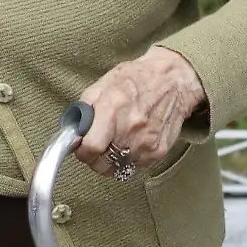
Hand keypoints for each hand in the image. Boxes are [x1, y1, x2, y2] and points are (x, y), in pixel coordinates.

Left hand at [74, 46, 206, 175]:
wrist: (173, 80)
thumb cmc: (135, 79)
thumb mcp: (102, 85)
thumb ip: (84, 109)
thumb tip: (73, 133)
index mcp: (113, 109)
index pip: (91, 147)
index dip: (82, 151)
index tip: (81, 148)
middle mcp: (131, 129)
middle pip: (102, 163)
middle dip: (93, 159)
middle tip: (95, 147)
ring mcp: (147, 142)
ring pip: (117, 168)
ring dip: (111, 159)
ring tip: (115, 140)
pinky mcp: (158, 151)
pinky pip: (135, 165)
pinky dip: (128, 158)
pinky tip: (131, 141)